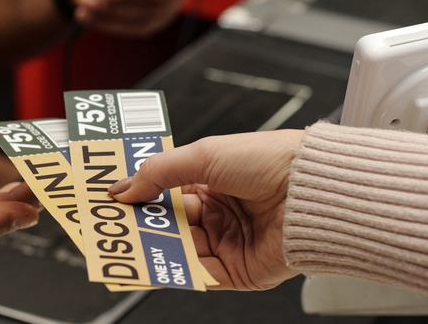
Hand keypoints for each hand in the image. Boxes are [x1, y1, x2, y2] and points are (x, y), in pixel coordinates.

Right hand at [109, 130, 303, 289]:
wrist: (313, 192)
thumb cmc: (272, 162)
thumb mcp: (205, 155)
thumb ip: (159, 172)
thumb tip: (124, 186)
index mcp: (213, 180)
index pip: (166, 191)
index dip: (140, 194)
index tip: (114, 198)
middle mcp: (219, 211)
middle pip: (168, 222)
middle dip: (142, 223)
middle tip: (114, 223)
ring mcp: (227, 241)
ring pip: (178, 249)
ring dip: (155, 246)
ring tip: (132, 241)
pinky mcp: (236, 270)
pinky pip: (198, 273)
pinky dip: (177, 269)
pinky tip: (160, 260)